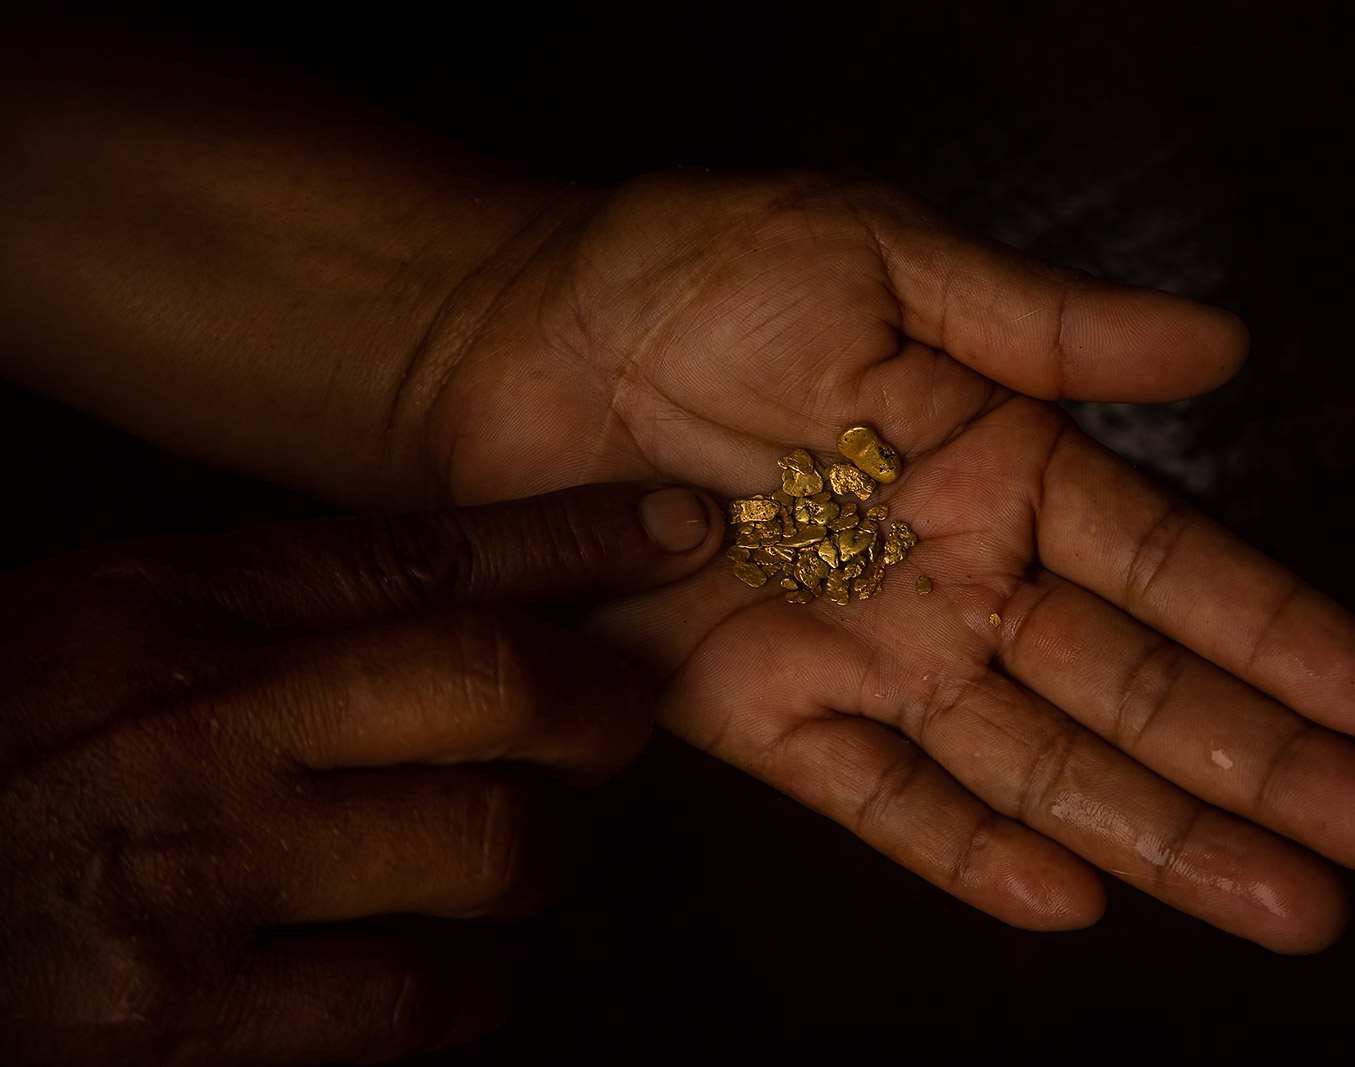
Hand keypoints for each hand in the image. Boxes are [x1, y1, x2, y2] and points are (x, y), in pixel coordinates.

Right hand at [0, 483, 721, 1063]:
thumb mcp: (89, 630)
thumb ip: (258, 615)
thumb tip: (441, 612)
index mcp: (164, 608)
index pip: (422, 552)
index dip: (578, 538)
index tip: (682, 530)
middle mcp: (195, 724)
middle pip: (491, 678)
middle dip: (595, 702)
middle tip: (610, 722)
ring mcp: (193, 878)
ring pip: (486, 842)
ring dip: (531, 853)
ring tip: (506, 853)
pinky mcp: (180, 1027)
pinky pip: (418, 996)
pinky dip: (474, 984)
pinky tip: (460, 972)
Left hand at [424, 170, 1354, 951]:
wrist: (516, 342)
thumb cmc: (695, 274)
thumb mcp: (883, 258)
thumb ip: (1043, 322)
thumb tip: (1219, 345)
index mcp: (1000, 463)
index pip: (1171, 564)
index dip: (1280, 633)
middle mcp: (953, 575)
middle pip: (1131, 689)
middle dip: (1266, 765)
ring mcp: (863, 653)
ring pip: (1033, 763)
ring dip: (1159, 834)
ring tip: (1286, 905)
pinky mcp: (758, 710)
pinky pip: (875, 798)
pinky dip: (962, 854)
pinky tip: (1066, 901)